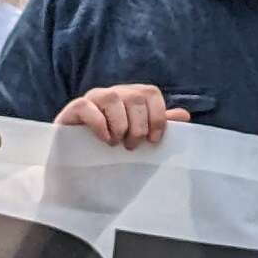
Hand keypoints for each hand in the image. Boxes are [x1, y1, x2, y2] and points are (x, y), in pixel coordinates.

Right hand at [54, 84, 189, 148]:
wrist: (76, 164)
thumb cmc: (113, 149)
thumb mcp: (138, 138)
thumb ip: (158, 125)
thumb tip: (184, 115)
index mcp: (130, 97)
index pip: (150, 92)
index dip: (157, 115)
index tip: (154, 140)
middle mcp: (112, 94)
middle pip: (134, 97)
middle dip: (139, 125)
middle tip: (132, 146)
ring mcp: (92, 99)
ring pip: (112, 98)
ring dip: (120, 125)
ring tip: (117, 144)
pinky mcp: (73, 109)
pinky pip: (88, 107)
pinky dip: (100, 124)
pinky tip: (105, 140)